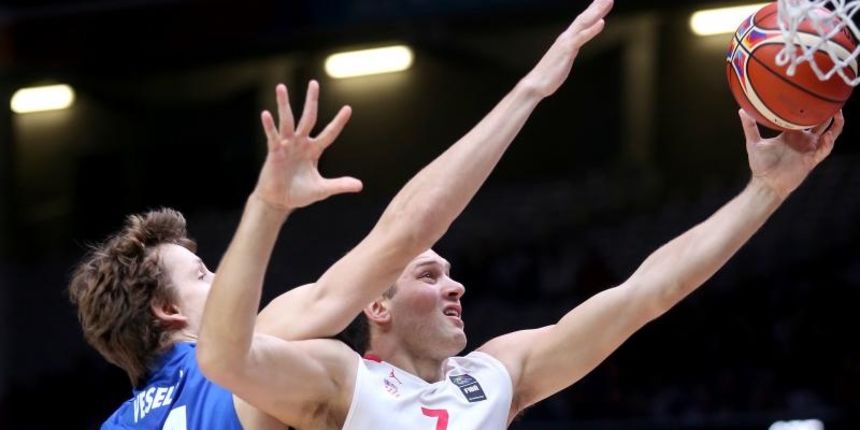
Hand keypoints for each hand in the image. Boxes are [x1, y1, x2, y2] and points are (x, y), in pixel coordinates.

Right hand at [253, 81, 362, 210]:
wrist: (279, 202)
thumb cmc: (299, 193)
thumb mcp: (322, 189)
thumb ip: (340, 185)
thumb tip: (360, 186)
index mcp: (314, 150)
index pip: (329, 133)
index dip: (338, 122)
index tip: (348, 108)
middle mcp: (301, 143)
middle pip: (308, 117)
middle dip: (311, 100)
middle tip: (314, 83)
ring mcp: (287, 146)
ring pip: (287, 121)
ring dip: (284, 104)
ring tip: (281, 87)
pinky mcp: (274, 152)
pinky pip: (272, 136)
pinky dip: (269, 126)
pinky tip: (266, 114)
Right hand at [520, 0, 612, 97]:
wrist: (536, 83)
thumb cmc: (549, 74)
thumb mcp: (562, 59)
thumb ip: (568, 51)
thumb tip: (571, 49)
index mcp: (567, 39)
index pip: (583, 21)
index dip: (594, 10)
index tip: (604, 2)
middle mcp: (567, 36)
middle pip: (585, 17)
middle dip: (598, 6)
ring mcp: (566, 42)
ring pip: (584, 23)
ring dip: (597, 11)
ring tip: (609, 0)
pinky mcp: (567, 50)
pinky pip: (581, 38)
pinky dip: (591, 29)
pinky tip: (602, 22)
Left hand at [740, 108, 843, 199]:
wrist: (766, 183)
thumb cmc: (760, 165)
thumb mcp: (754, 142)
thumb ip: (750, 126)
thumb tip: (742, 110)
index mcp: (790, 134)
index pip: (803, 117)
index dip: (808, 107)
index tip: (811, 94)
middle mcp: (802, 139)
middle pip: (820, 122)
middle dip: (827, 112)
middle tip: (831, 99)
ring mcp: (809, 149)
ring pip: (828, 133)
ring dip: (835, 123)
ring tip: (837, 112)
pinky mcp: (813, 159)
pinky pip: (825, 149)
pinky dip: (829, 141)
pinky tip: (829, 134)